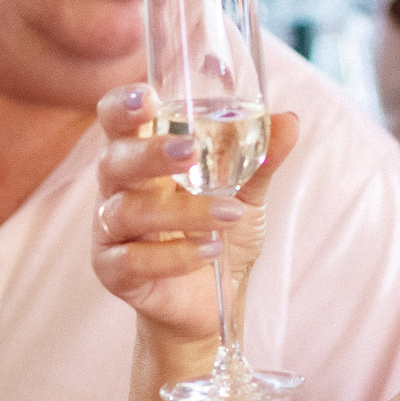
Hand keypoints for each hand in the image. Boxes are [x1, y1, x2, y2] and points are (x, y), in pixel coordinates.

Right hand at [91, 84, 299, 347]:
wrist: (213, 304)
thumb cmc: (218, 234)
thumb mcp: (247, 195)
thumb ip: (263, 159)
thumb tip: (289, 119)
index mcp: (142, 158)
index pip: (116, 121)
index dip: (123, 106)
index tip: (149, 96)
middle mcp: (118, 189)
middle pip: (115, 160)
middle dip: (151, 153)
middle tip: (191, 149)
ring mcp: (110, 231)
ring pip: (128, 211)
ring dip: (182, 211)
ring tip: (230, 213)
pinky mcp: (113, 271)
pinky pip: (132, 260)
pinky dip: (174, 255)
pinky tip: (210, 250)